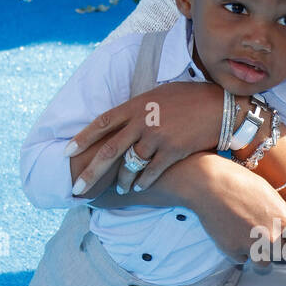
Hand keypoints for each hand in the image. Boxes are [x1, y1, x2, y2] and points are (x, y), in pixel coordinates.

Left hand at [66, 82, 224, 196]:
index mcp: (136, 105)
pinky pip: (151, 172)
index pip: (102, 123)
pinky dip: (143, 182)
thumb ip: (137, 109)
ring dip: (122, 180)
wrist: (218, 105)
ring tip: (120, 188)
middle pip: (110, 150)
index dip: (82, 138)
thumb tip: (121, 121)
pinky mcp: (173, 151)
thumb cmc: (188, 98)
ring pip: (130, 165)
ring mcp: (157, 137)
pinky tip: (138, 187)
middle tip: (77, 188)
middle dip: (91, 172)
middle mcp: (142, 121)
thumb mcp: (157, 96)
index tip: (66, 152)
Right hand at [178, 153, 285, 263]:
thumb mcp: (268, 193)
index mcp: (284, 220)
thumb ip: (277, 213)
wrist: (209, 185)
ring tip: (248, 242)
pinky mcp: (233, 251)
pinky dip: (237, 252)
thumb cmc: (238, 182)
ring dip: (257, 255)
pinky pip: (240, 260)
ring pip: (263, 264)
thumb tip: (281, 224)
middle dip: (274, 247)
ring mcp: (252, 246)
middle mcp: (272, 237)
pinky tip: (231, 236)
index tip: (281, 234)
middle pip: (282, 254)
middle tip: (262, 237)